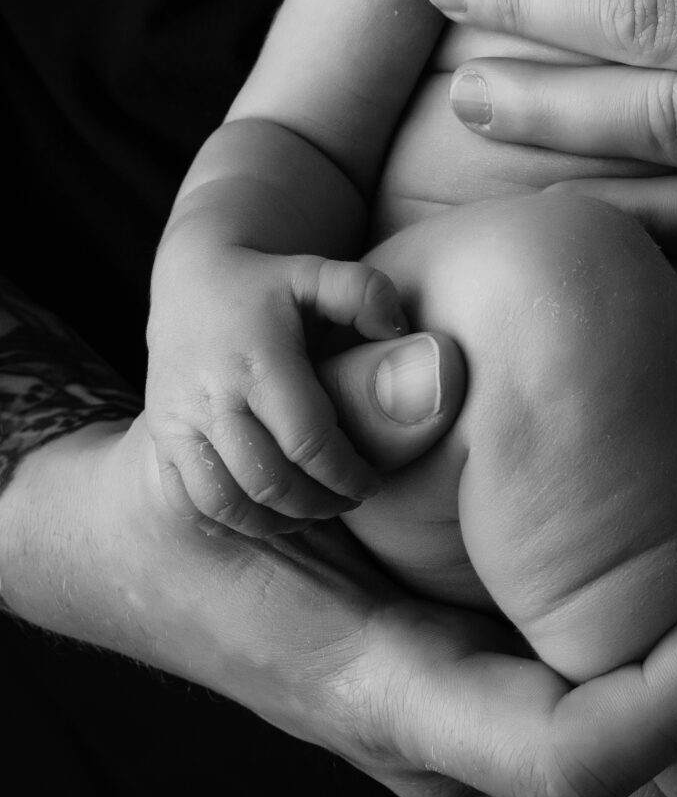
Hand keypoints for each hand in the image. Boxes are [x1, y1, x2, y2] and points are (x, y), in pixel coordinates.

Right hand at [5, 329, 676, 796]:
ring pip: (655, 692)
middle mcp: (461, 729)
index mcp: (395, 698)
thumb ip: (320, 408)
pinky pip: (626, 640)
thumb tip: (438, 378)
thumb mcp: (224, 454)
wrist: (140, 557)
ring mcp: (489, 696)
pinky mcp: (508, 651)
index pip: (570, 763)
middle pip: (649, 739)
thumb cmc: (179, 511)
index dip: (676, 702)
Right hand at [145, 245, 413, 534]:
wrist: (190, 280)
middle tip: (348, 499)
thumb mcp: (317, 274)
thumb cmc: (268, 284)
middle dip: (318, 502)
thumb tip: (396, 330)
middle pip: (268, 481)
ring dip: (275, 519)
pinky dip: (229, 521)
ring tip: (311, 510)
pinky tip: (266, 512)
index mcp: (257, 362)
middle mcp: (211, 397)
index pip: (307, 442)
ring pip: (224, 502)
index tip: (373, 482)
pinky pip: (188, 503)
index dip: (347, 473)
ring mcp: (177, 422)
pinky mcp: (159, 439)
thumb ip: (364, 293)